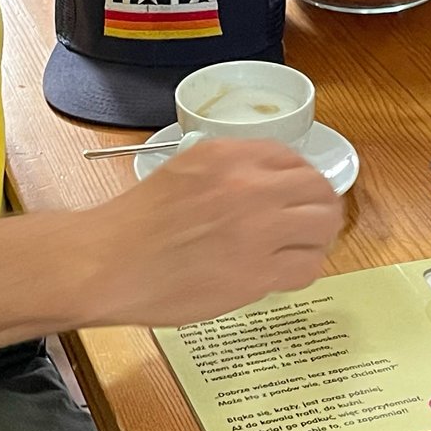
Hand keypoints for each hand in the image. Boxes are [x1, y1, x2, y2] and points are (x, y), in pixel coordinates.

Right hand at [92, 137, 341, 325]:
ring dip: (317, 239)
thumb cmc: (135, 225)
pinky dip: (302, 270)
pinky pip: (307, 267)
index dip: (302, 180)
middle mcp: (249, 186)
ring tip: (301, 250)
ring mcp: (257, 230)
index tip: (297, 196)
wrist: (107, 263)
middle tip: (311, 224)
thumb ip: (228, 171)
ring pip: (323, 226)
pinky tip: (283, 274)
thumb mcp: (184, 171)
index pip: (294, 158)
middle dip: (321, 207)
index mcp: (228, 155)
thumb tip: (265, 186)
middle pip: (319, 190)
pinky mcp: (257, 273)